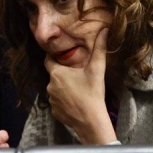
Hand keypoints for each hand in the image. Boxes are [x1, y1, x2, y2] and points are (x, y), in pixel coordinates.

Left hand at [44, 28, 115, 144]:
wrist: (90, 121)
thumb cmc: (92, 93)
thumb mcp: (97, 70)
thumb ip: (99, 49)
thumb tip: (104, 31)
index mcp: (57, 73)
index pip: (48, 60)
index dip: (54, 57)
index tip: (61, 56)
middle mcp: (49, 85)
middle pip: (54, 75)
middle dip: (63, 74)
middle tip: (76, 76)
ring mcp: (51, 99)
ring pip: (55, 89)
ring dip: (63, 88)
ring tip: (77, 90)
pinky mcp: (54, 111)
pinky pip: (57, 102)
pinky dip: (64, 101)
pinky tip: (75, 102)